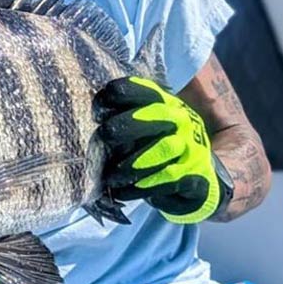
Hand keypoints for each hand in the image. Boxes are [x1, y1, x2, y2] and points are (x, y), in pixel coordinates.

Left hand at [92, 76, 232, 224]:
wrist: (200, 180)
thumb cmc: (158, 149)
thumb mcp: (146, 128)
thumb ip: (124, 118)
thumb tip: (82, 119)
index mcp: (164, 104)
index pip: (142, 90)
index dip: (118, 95)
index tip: (97, 108)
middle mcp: (180, 121)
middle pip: (155, 114)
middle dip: (126, 125)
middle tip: (103, 137)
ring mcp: (191, 148)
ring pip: (162, 149)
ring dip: (132, 163)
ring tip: (110, 177)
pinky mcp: (195, 175)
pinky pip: (169, 179)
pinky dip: (144, 188)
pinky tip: (124, 193)